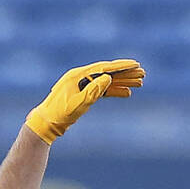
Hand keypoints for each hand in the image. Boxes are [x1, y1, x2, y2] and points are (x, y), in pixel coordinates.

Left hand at [24, 59, 144, 143]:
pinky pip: (101, 90)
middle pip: (107, 73)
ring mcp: (82, 85)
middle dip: (126, 73)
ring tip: (140, 83)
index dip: (121, 66)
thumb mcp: (78, 103)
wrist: (46, 124)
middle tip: (143, 73)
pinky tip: (126, 93)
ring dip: (122, 82)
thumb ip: (93, 91)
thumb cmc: (60, 114)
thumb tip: (108, 77)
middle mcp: (80, 77)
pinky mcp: (83, 93)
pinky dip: (113, 91)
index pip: (103, 68)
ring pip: (106, 81)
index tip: (136, 64)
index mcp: (78, 76)